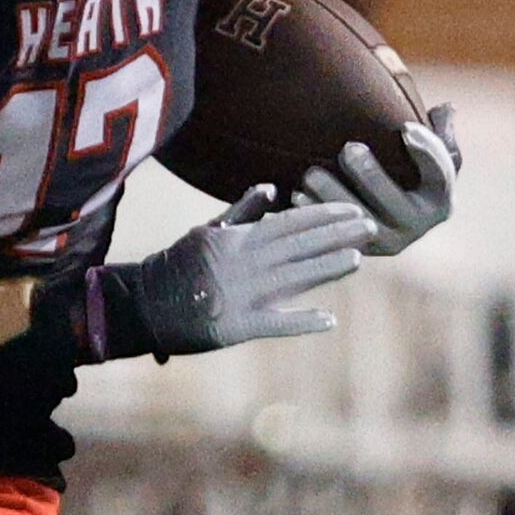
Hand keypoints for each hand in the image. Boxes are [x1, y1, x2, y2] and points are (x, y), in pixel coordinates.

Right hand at [84, 186, 373, 360]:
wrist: (143, 305)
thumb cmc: (176, 266)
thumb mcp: (205, 232)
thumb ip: (240, 213)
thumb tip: (270, 188)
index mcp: (235, 239)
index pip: (287, 222)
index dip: (323, 215)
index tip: (353, 209)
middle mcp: (241, 264)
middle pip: (297, 246)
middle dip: (336, 234)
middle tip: (371, 225)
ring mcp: (239, 295)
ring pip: (292, 278)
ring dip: (326, 269)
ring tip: (357, 259)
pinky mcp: (235, 326)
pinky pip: (274, 324)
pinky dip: (300, 321)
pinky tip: (329, 320)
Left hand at [294, 105, 458, 256]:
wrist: (382, 214)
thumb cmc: (407, 173)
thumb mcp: (429, 156)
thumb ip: (437, 133)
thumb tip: (446, 108)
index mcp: (440, 198)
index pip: (441, 173)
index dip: (426, 151)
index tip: (405, 128)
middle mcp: (418, 225)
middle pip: (395, 202)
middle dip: (371, 175)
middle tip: (349, 147)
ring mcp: (388, 241)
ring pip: (360, 221)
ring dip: (334, 196)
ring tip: (312, 173)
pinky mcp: (356, 248)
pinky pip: (334, 235)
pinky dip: (314, 215)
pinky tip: (296, 196)